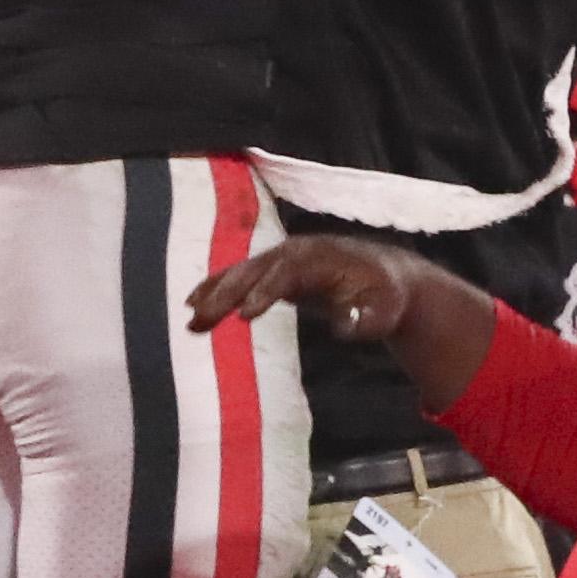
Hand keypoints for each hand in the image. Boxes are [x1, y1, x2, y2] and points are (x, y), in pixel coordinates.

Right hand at [189, 233, 423, 342]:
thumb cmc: (385, 296)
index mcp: (320, 258)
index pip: (286, 272)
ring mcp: (282, 258)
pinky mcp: (274, 269)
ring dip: (214, 292)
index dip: (265, 292)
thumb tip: (344, 325)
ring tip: (190, 315)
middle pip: (255, 269)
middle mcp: (295, 252)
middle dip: (227, 293)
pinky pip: (241, 276)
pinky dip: (217, 287)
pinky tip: (195, 303)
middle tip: (200, 318)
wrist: (386, 276)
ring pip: (241, 271)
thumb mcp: (384, 310)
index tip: (244, 316)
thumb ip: (366, 319)